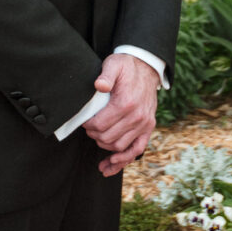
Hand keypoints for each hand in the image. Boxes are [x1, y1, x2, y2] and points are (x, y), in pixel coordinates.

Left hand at [84, 53, 157, 176]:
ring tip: (96, 142)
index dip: (88, 126)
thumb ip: (106, 75)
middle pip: (108, 138)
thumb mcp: (114, 64)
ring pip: (120, 147)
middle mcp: (137, 117)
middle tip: (88, 129)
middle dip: (94, 136)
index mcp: (126, 103)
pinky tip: (110, 165)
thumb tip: (99, 85)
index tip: (83, 122)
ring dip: (106, 148)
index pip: (101, 125)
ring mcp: (144, 124)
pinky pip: (137, 150)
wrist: (146, 68)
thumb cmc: (126, 67)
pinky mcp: (148, 128)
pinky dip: (124, 160)